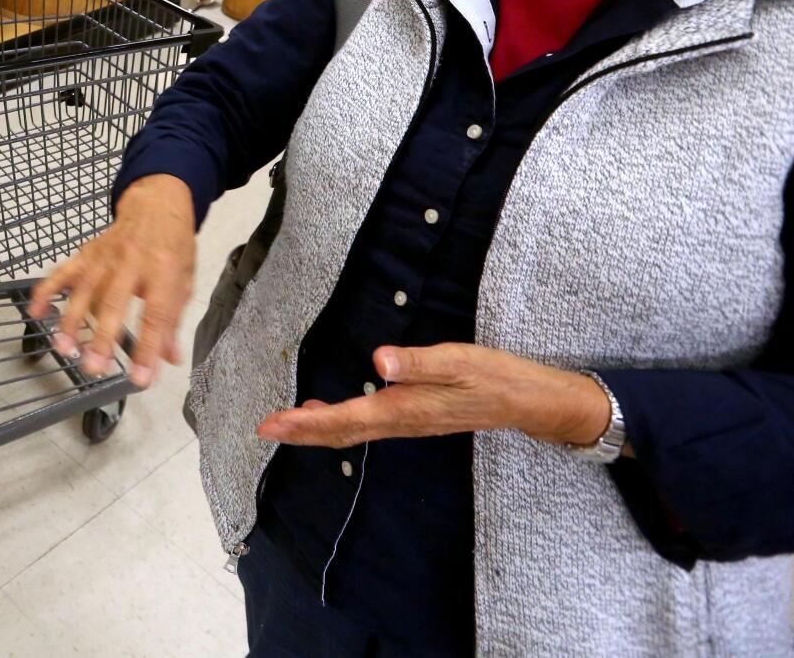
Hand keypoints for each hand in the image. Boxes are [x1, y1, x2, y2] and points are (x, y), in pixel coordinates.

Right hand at [26, 174, 196, 387]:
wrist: (155, 204)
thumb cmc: (173, 246)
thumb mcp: (185, 280)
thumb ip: (174, 320)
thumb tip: (169, 359)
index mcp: (164, 270)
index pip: (156, 314)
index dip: (148, 348)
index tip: (140, 379)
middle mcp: (132, 262)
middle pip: (114, 302)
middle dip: (102, 338)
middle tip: (94, 368)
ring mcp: (105, 256)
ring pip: (83, 290)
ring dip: (71, 321)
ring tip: (64, 350)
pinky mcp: (86, 253)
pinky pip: (63, 272)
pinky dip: (46, 291)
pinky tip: (36, 312)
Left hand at [256, 343, 615, 449]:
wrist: (529, 401)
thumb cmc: (495, 378)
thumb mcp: (459, 361)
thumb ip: (419, 362)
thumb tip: (379, 361)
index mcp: (406, 409)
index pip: (345, 419)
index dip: (305, 423)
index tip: (271, 425)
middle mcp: (401, 422)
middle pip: (341, 431)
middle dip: (300, 431)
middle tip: (264, 429)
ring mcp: (408, 422)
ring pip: (352, 430)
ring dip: (316, 428)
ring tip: (285, 423)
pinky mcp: (415, 416)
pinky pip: (367, 424)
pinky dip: (339, 420)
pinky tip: (326, 411)